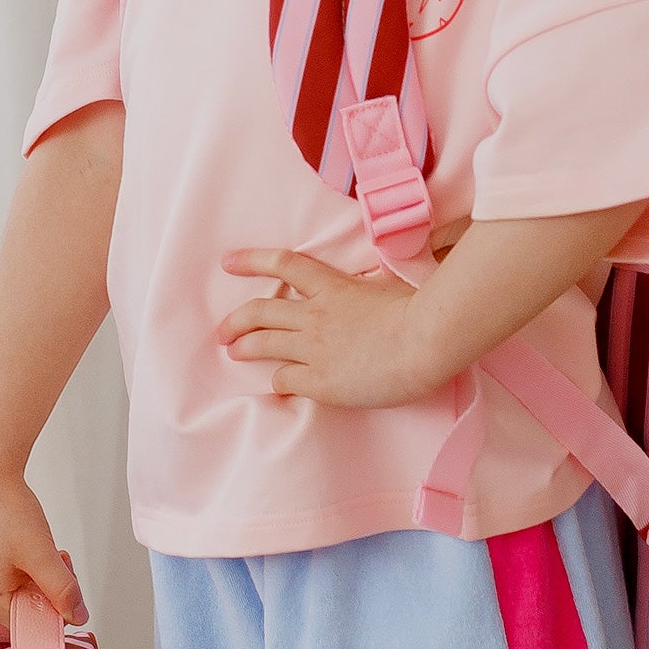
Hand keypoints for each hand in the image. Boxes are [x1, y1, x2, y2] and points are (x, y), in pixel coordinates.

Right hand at [0, 470, 88, 636]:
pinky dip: (36, 567)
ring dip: (47, 577)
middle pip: (31, 611)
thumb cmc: (6, 514)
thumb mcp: (42, 556)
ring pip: (29, 593)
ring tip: (50, 550)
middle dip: (53, 591)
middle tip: (60, 562)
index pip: (32, 628)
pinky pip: (20, 579)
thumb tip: (79, 617)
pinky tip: (38, 547)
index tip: (69, 590)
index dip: (56, 613)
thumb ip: (63, 591)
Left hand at [217, 248, 441, 407]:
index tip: (228, 262)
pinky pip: (285, 380)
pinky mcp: (319, 381)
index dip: (252, 261)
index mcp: (333, 287)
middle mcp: (315, 315)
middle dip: (236, 320)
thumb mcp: (389, 285)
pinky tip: (276, 386)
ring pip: (264, 345)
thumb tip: (370, 281)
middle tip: (223, 330)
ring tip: (234, 352)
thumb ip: (369, 285)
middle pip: (261, 311)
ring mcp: (314, 349)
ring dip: (245, 348)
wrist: (425, 341)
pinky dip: (277, 382)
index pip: (283, 265)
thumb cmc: (419, 310)